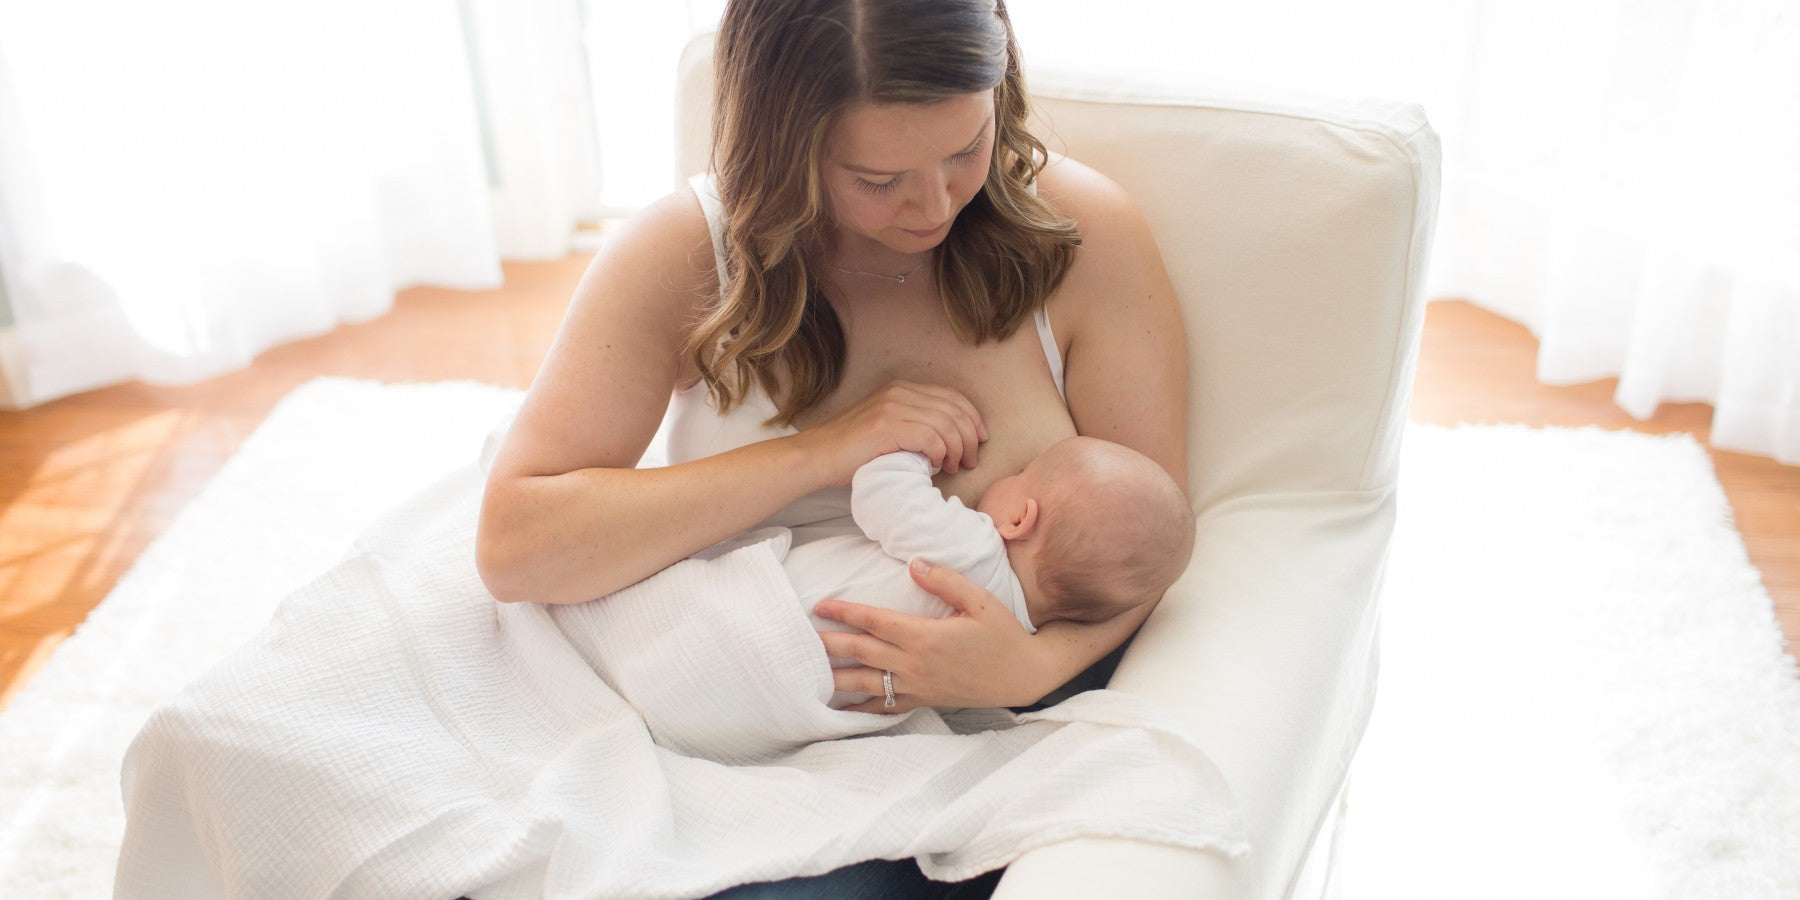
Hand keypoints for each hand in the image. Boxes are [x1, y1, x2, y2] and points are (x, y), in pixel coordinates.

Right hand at [799, 381, 986, 482]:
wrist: (817, 457)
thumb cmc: (852, 451)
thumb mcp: (887, 427)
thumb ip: (915, 423)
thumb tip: (950, 438)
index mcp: (901, 388)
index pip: (951, 396)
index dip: (972, 417)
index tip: (980, 439)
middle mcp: (898, 392)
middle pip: (953, 409)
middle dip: (969, 436)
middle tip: (969, 460)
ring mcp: (892, 407)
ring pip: (945, 424)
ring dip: (957, 448)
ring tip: (954, 466)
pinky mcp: (886, 426)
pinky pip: (930, 436)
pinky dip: (940, 452)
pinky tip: (937, 465)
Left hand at [814, 558, 1048, 712]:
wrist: (1024, 675)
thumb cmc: (1003, 634)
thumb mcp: (980, 600)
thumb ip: (945, 581)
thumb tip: (914, 564)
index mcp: (925, 636)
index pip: (874, 621)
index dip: (845, 612)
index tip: (820, 606)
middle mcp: (914, 664)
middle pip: (860, 653)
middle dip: (828, 644)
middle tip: (800, 638)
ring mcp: (917, 686)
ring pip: (866, 684)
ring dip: (835, 677)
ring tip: (809, 672)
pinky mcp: (924, 701)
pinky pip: (885, 707)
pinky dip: (861, 708)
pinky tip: (842, 707)